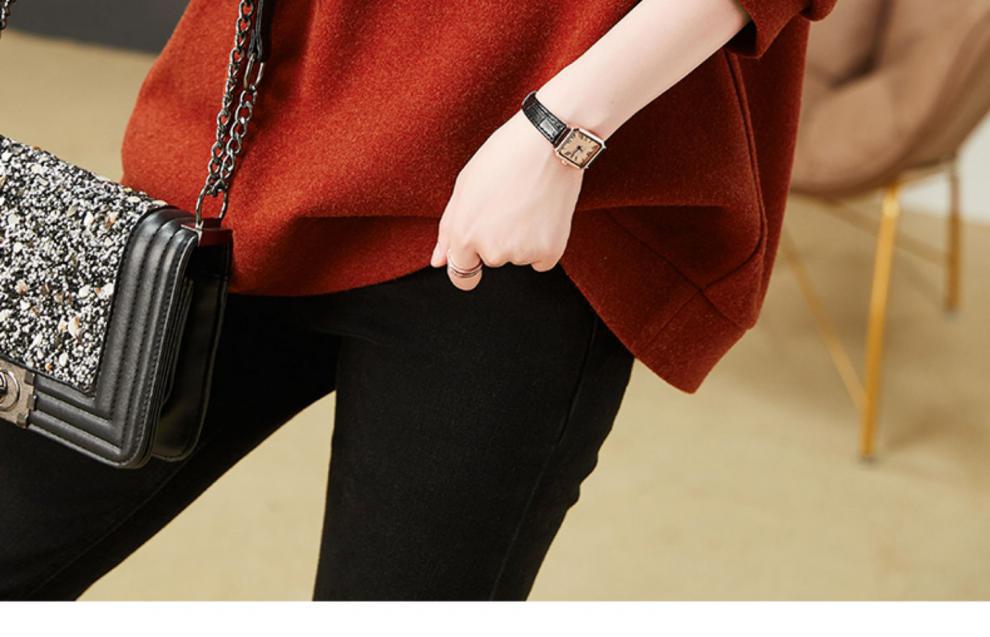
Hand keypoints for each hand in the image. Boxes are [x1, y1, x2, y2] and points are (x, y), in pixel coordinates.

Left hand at [430, 110, 584, 290]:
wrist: (546, 142)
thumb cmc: (502, 158)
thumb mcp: (464, 189)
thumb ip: (448, 231)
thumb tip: (439, 262)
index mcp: (463, 236)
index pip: (461, 274)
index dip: (469, 262)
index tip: (478, 255)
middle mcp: (491, 251)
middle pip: (492, 260)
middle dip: (498, 239)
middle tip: (509, 203)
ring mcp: (521, 253)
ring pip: (519, 256)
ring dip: (523, 238)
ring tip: (527, 202)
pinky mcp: (550, 251)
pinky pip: (543, 260)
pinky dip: (545, 243)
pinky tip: (544, 214)